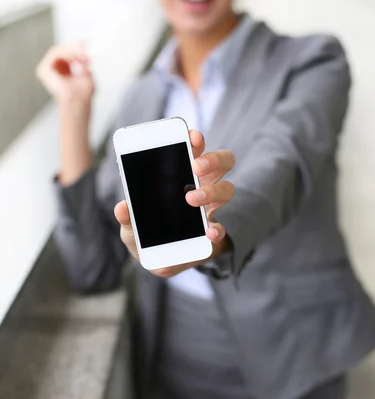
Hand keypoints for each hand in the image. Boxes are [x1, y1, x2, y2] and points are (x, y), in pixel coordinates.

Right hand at [35, 42, 94, 105]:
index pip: (66, 54)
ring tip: (83, 56)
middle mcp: (53, 70)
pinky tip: (75, 58)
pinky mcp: (43, 69)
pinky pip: (55, 54)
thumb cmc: (82, 95)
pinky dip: (66, 53)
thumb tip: (85, 50)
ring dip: (73, 50)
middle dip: (75, 47)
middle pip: (62, 51)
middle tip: (85, 47)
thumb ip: (84, 62)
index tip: (85, 41)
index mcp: (62, 72)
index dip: (75, 47)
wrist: (78, 101)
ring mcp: (46, 70)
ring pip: (59, 50)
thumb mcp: (87, 74)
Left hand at [114, 129, 234, 277]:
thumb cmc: (147, 234)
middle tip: (195, 166)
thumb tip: (122, 208)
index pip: (196, 150)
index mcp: (182, 176)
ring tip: (192, 199)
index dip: (196, 140)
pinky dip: (217, 229)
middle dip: (212, 159)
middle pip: (222, 161)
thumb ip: (127, 218)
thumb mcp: (132, 227)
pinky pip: (223, 228)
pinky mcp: (214, 234)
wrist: (161, 262)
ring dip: (211, 191)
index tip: (192, 136)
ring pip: (227, 188)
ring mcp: (211, 210)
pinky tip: (209, 231)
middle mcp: (202, 187)